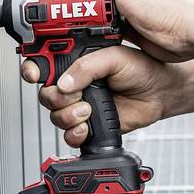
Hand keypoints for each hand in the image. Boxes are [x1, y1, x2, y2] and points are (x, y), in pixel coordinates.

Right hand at [23, 44, 186, 148]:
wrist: (159, 92)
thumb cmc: (141, 69)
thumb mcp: (114, 58)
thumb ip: (87, 67)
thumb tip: (64, 82)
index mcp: (76, 62)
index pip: (45, 65)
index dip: (33, 70)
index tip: (34, 74)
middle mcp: (75, 84)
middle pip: (46, 95)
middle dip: (55, 98)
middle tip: (74, 96)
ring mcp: (81, 105)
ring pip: (55, 116)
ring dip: (68, 116)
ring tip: (88, 110)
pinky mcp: (89, 125)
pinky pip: (69, 135)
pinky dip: (74, 134)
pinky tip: (86, 127)